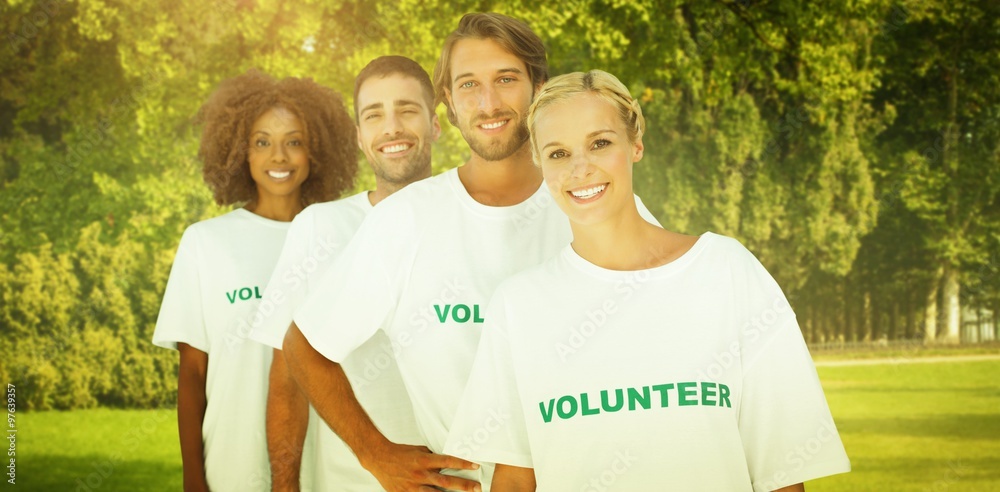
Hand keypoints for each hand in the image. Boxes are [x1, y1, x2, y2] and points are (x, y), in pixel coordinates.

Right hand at [362, 442, 481, 491]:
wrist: (379, 458)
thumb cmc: (401, 452)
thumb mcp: (419, 450)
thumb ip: (433, 457)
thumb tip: (448, 461)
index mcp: (424, 460)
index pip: (447, 461)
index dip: (462, 463)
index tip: (475, 466)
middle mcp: (420, 474)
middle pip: (446, 481)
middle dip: (464, 485)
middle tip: (478, 487)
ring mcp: (413, 486)